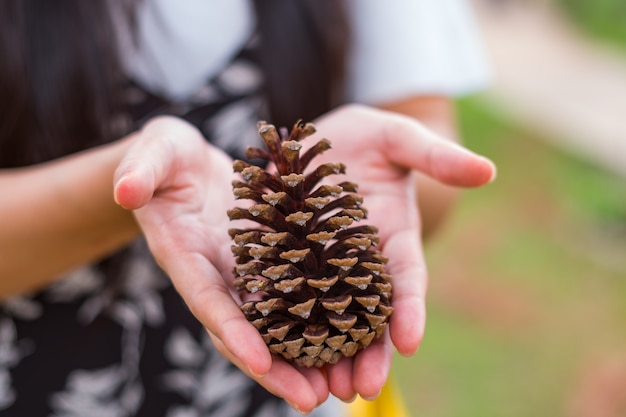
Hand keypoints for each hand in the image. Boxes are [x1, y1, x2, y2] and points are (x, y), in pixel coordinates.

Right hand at [112, 117, 327, 411]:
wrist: (186, 165)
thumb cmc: (165, 157)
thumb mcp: (153, 151)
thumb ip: (140, 169)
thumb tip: (126, 190)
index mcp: (184, 254)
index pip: (207, 298)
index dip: (230, 329)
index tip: (259, 361)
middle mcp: (214, 275)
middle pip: (242, 329)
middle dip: (273, 367)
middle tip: (311, 400)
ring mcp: (240, 272)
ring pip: (271, 323)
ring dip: (300, 357)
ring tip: (336, 386)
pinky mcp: (265, 262)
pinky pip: (289, 297)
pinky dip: (312, 321)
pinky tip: (345, 340)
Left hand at [298, 104, 495, 401]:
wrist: (313, 142)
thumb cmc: (363, 138)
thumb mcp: (396, 138)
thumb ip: (434, 156)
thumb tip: (488, 170)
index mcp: (393, 238)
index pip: (406, 278)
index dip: (410, 308)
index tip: (410, 341)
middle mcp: (361, 262)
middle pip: (368, 314)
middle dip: (369, 352)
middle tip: (361, 389)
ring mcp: (323, 267)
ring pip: (329, 319)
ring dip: (328, 355)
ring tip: (324, 393)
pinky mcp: (288, 265)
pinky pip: (287, 300)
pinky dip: (287, 329)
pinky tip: (277, 356)